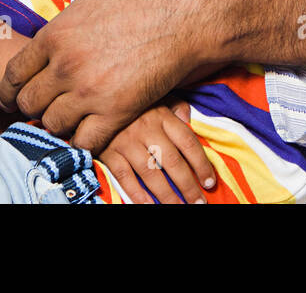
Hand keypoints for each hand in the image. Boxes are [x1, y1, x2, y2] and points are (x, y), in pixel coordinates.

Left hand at [0, 0, 208, 150]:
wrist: (186, 16)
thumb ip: (72, 8)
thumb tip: (66, 14)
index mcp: (56, 34)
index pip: (15, 73)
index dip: (10, 90)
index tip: (14, 98)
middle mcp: (65, 65)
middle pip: (29, 102)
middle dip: (34, 107)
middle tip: (45, 108)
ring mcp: (88, 91)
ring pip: (53, 124)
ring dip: (61, 123)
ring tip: (72, 119)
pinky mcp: (115, 111)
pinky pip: (84, 141)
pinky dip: (85, 140)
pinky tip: (93, 131)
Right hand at [97, 100, 217, 203]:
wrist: (95, 102)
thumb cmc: (133, 105)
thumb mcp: (157, 97)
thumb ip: (176, 107)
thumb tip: (189, 120)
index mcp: (162, 115)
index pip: (188, 143)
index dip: (201, 164)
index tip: (210, 182)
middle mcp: (146, 129)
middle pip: (173, 162)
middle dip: (188, 186)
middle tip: (199, 203)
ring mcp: (126, 142)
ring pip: (151, 173)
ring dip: (167, 195)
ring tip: (178, 207)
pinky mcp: (108, 152)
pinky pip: (125, 177)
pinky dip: (136, 193)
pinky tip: (148, 205)